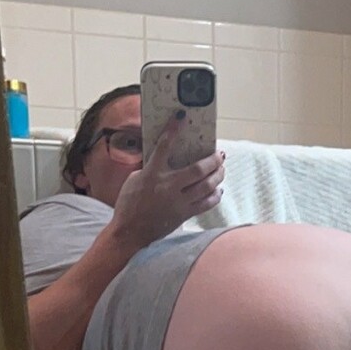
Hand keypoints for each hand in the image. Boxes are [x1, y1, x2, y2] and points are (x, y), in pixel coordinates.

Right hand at [111, 118, 225, 250]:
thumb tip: (165, 159)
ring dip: (218, 176)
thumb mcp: (135, 179)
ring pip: (207, 186)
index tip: (181, 117)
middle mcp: (168, 186)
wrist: (129, 232)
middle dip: (213, 160)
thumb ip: (151, 168)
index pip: (164, 146)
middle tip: (219, 154)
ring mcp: (178, 202)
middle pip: (198, 170)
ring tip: (222, 169)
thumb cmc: (129, 204)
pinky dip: (215, 196)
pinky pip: (206, 204)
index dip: (173, 130)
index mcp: (152, 174)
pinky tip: (218, 190)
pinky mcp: (184, 215)